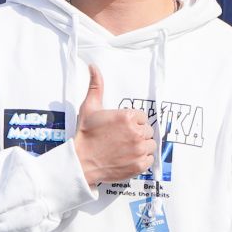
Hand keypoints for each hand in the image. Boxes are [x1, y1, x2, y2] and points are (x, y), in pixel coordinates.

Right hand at [73, 65, 154, 186]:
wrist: (81, 162)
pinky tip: (129, 157)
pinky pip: (150, 159)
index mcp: (127, 117)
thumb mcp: (89, 108)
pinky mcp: (139, 164)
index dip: (132, 122)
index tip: (122, 127)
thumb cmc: (85, 136)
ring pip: (150, 144)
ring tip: (127, 148)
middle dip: (137, 133)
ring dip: (142, 146)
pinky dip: (142, 159)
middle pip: (147, 130)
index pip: (141, 116)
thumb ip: (96, 86)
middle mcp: (136, 132)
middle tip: (123, 138)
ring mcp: (139, 149)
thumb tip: (93, 67)